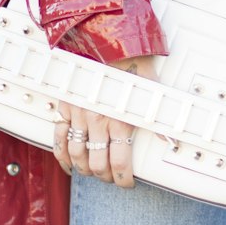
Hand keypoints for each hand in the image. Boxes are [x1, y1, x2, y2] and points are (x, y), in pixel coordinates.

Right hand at [53, 55, 158, 187]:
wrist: (106, 41)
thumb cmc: (131, 63)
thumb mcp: (151, 90)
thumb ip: (157, 117)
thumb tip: (167, 139)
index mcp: (120, 120)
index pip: (120, 162)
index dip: (123, 179)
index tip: (126, 183)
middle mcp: (98, 122)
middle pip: (97, 164)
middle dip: (104, 176)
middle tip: (110, 178)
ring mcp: (79, 116)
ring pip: (77, 155)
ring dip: (84, 169)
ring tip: (92, 172)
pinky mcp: (66, 107)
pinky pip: (58, 137)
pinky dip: (61, 155)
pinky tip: (68, 165)